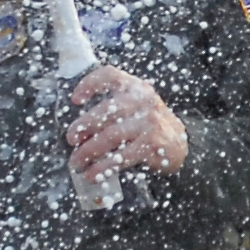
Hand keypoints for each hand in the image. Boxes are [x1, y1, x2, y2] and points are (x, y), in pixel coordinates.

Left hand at [66, 65, 188, 178]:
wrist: (177, 143)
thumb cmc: (147, 125)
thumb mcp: (134, 106)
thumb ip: (111, 109)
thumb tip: (78, 132)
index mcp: (135, 87)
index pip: (110, 75)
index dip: (90, 84)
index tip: (75, 99)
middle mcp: (143, 101)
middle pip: (106, 111)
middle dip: (83, 126)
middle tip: (71, 140)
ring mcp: (149, 123)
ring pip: (110, 136)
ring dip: (88, 151)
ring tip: (77, 162)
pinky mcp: (152, 144)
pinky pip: (121, 157)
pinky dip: (103, 167)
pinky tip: (93, 174)